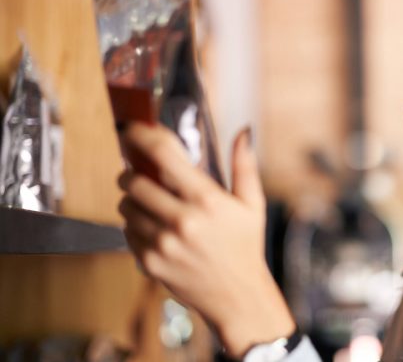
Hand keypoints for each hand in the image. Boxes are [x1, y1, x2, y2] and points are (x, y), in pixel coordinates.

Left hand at [117, 122, 294, 357]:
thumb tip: (244, 132)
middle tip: (137, 173)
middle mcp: (183, 220)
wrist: (238, 296)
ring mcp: (163, 243)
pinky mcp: (150, 262)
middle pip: (134, 180)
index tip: (133, 130)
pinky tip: (153, 227)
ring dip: (132, 199)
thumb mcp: (252, 204)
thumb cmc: (245, 247)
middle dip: (131, 172)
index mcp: (207, 200)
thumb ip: (244, 166)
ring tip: (149, 203)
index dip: (142, 136)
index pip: (163, 156)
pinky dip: (134, 224)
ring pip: (125, 206)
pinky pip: (127, 231)